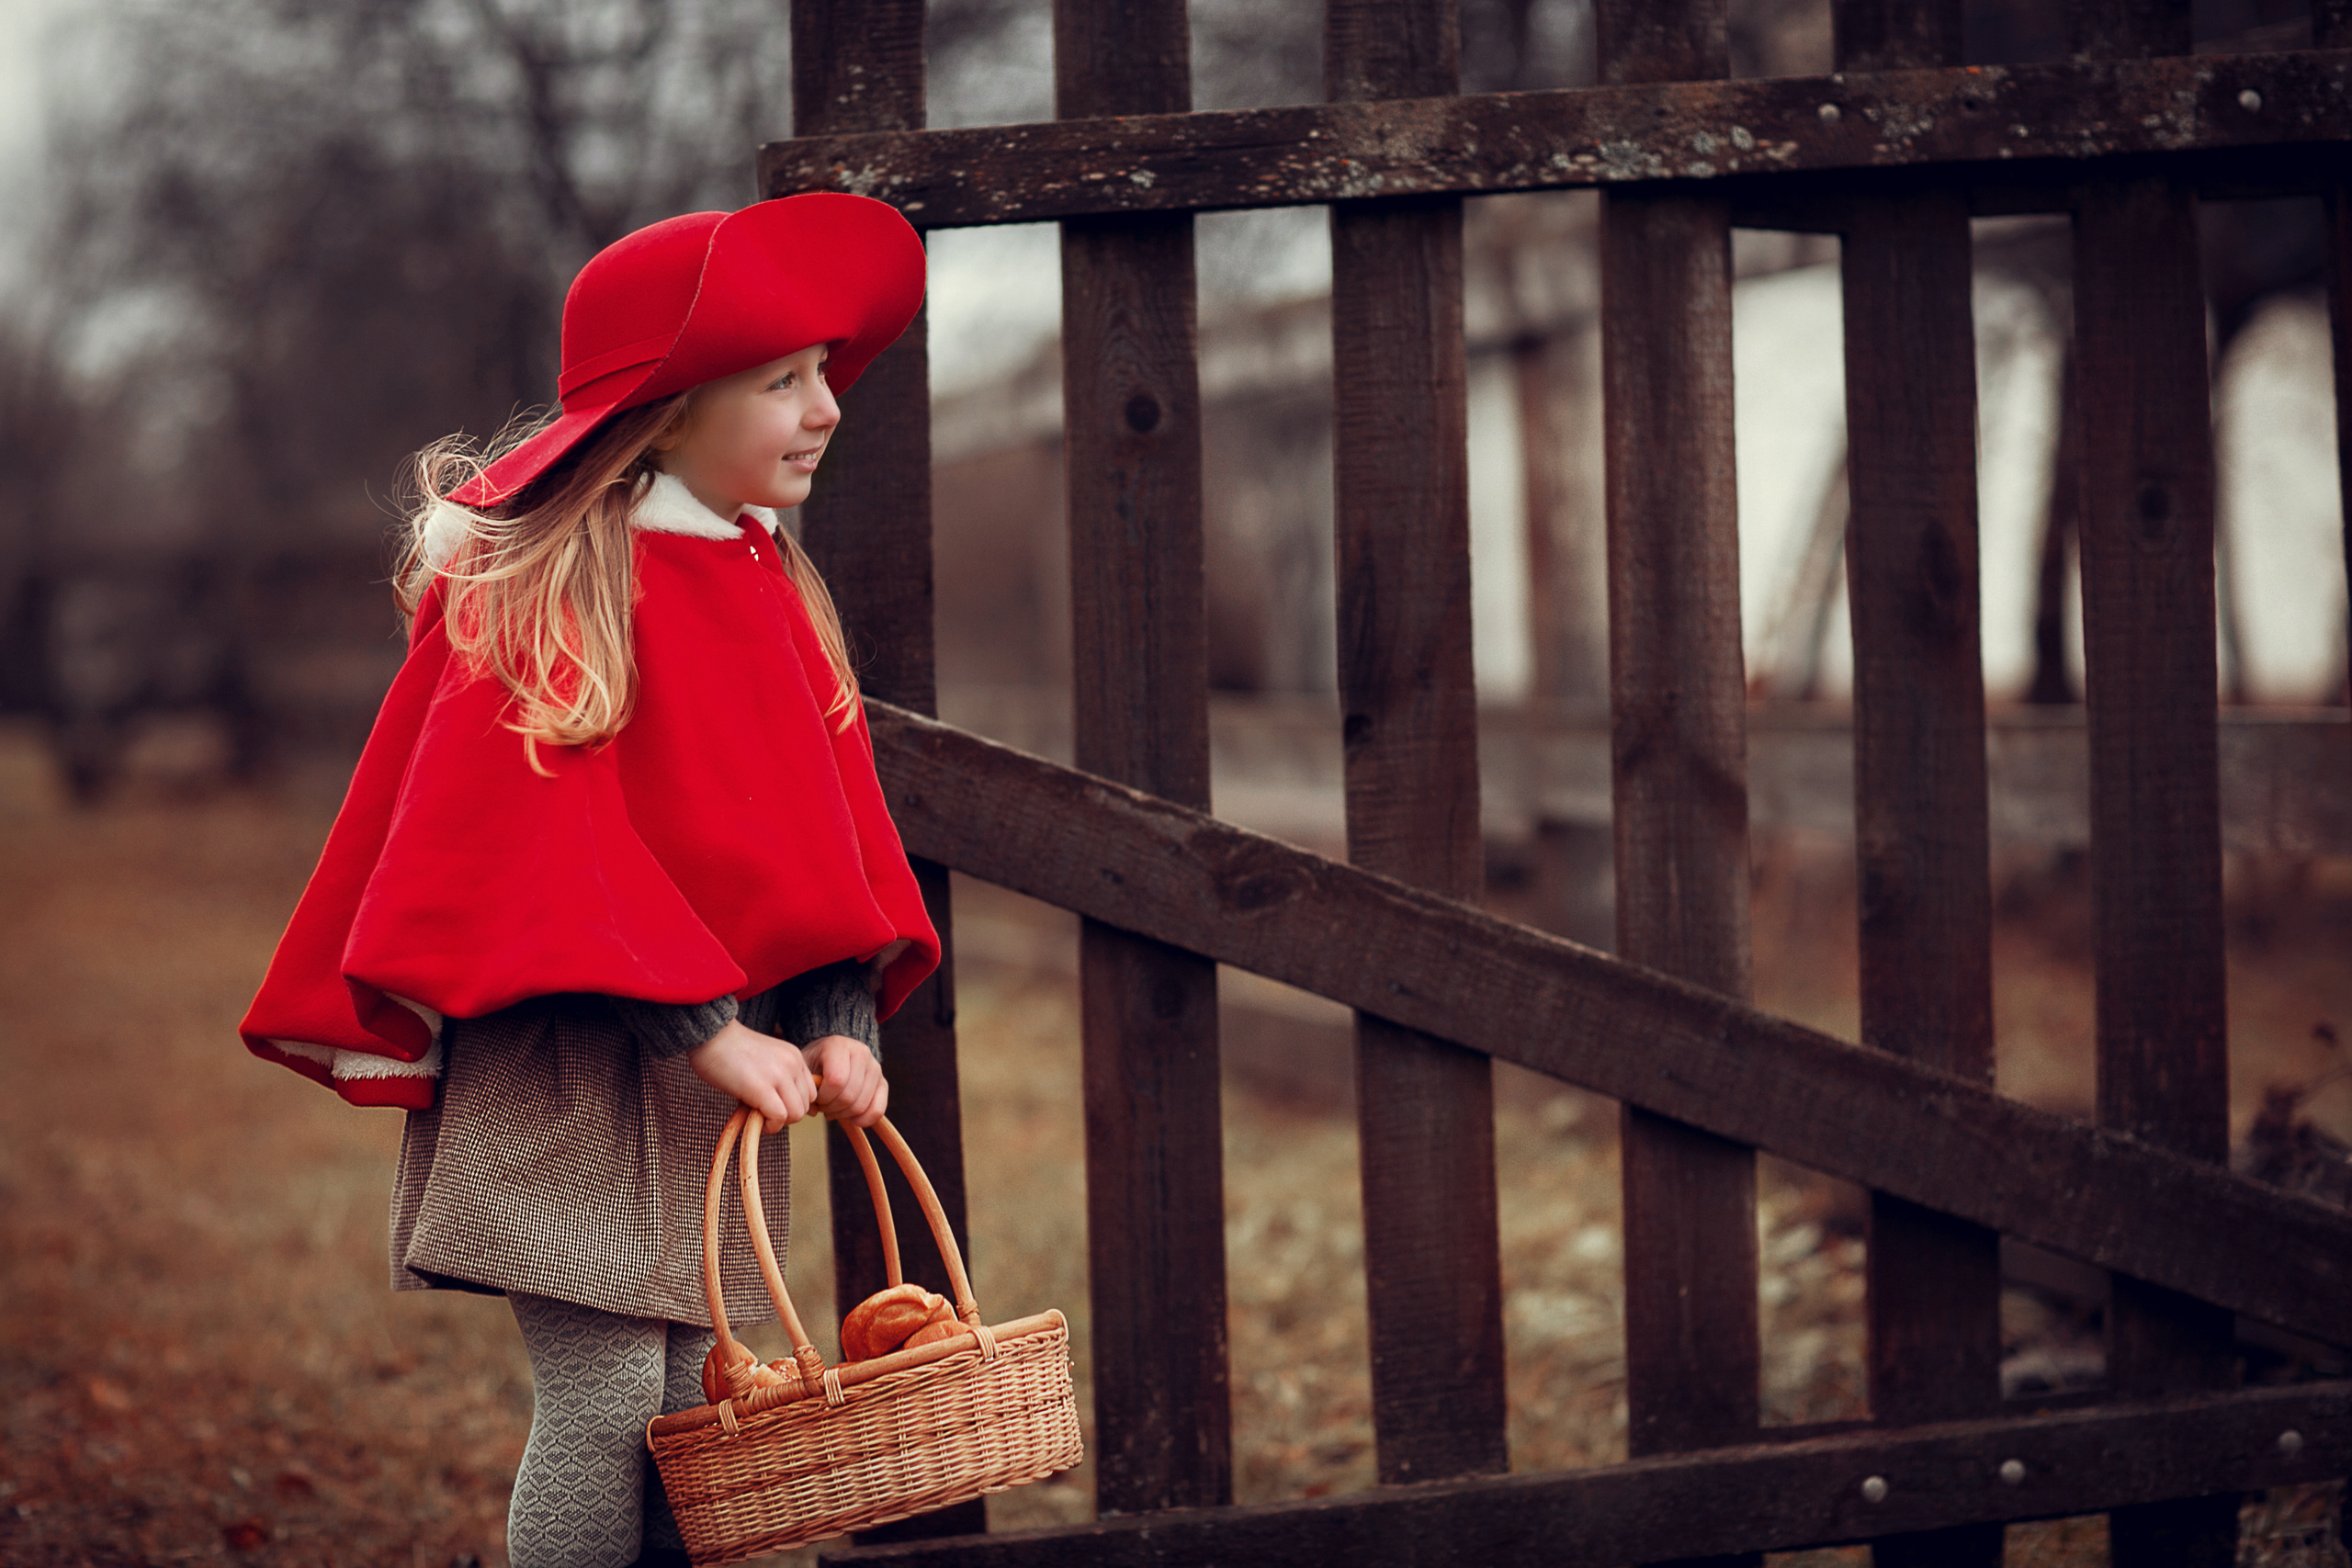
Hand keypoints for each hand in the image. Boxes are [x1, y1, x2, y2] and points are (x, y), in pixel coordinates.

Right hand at [687, 1020, 816, 1132]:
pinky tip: (756, 1121)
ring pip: (796, 1114)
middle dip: (786, 1116)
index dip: (793, 1105)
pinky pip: (779, 1117)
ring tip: (759, 1117)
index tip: (774, 1107)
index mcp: (795, 1057)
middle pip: (805, 1106)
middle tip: (765, 1114)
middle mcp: (793, 1064)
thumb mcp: (766, 1061)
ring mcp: (779, 1075)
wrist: (710, 1035)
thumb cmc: (730, 1050)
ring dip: (779, 1122)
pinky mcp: (761, 1088)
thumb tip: (780, 1110)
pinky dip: (770, 1126)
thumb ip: (778, 1080)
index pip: (810, 1093)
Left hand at [804, 1035, 888, 1127]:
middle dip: (831, 1108)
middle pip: (849, 1095)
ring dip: (843, 1114)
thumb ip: (804, 1086)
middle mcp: (861, 1053)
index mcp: (838, 1045)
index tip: (815, 1097)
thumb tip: (813, 1110)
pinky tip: (850, 1117)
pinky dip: (863, 1120)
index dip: (823, 1097)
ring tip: (833, 1108)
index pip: (836, 1080)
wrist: (830, 1055)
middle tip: (823, 1106)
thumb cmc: (814, 1063)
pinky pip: (878, 1109)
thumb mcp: (803, 1067)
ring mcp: (875, 1067)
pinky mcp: (883, 1082)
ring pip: (861, 1105)